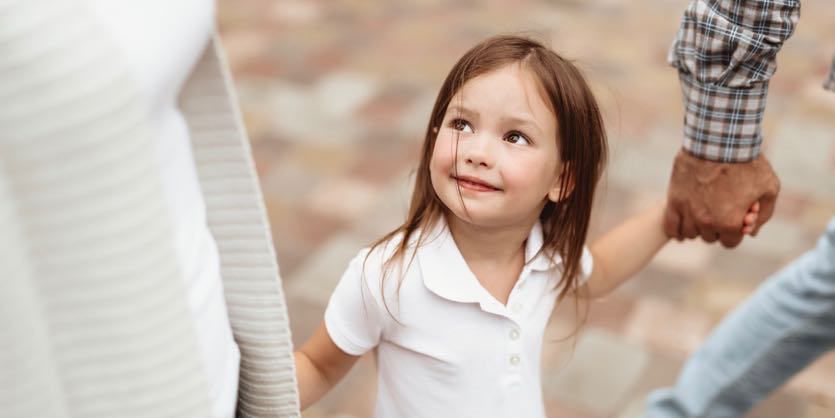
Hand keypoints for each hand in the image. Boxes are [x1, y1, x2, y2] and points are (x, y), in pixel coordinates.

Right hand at [664, 149, 779, 247]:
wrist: (720, 141)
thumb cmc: (747, 163)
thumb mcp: (768, 188)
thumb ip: (763, 214)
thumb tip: (751, 231)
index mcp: (731, 223)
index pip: (730, 242)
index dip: (735, 232)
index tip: (736, 219)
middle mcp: (707, 222)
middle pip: (709, 237)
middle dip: (717, 228)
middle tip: (720, 210)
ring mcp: (688, 212)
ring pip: (690, 232)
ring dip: (697, 227)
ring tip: (703, 212)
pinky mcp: (674, 200)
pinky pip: (671, 226)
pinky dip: (676, 229)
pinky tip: (683, 224)